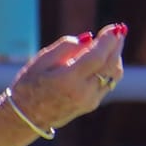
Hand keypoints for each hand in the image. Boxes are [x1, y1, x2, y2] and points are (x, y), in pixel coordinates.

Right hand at [1, 24, 126, 133]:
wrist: (26, 117)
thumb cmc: (29, 85)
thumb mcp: (41, 61)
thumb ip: (65, 47)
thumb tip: (89, 38)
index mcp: (68, 80)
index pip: (97, 57)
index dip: (108, 41)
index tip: (114, 28)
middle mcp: (83, 92)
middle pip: (110, 65)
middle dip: (116, 45)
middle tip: (119, 30)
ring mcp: (89, 101)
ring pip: (114, 75)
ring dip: (116, 56)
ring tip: (112, 41)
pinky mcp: (92, 104)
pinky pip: (109, 82)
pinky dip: (110, 67)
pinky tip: (106, 57)